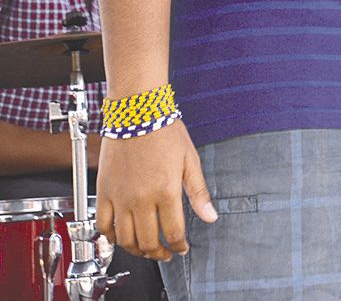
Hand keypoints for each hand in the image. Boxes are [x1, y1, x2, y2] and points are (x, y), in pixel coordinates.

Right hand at [94, 119, 216, 260]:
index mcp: (166, 191)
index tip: (182, 248)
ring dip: (136, 250)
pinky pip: (102, 225)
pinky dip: (110, 237)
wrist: (136, 114)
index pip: (173, 232)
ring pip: (124, 239)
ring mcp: (119, 197)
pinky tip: (120, 236)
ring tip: (146, 248)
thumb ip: (199, 193)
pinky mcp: (103, 192)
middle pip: (148, 241)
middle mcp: (140, 199)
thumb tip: (210, 217)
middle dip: (159, 253)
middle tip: (165, 253)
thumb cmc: (164, 132)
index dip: (179, 245)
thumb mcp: (190, 161)